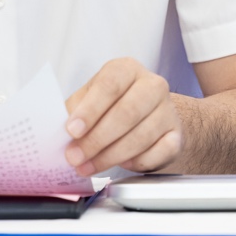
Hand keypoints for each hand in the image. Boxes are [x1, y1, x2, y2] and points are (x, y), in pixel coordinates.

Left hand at [63, 58, 184, 175]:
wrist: (150, 115)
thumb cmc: (113, 104)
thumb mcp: (90, 98)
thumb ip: (76, 110)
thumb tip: (59, 132)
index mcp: (126, 69)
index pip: (109, 85)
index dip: (90, 110)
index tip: (72, 130)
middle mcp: (152, 85)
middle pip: (126, 113)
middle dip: (97, 140)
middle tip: (76, 157)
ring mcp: (168, 110)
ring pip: (141, 136)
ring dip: (111, 156)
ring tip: (89, 166)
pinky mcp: (177, 135)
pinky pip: (158, 153)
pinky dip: (137, 162)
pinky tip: (122, 164)